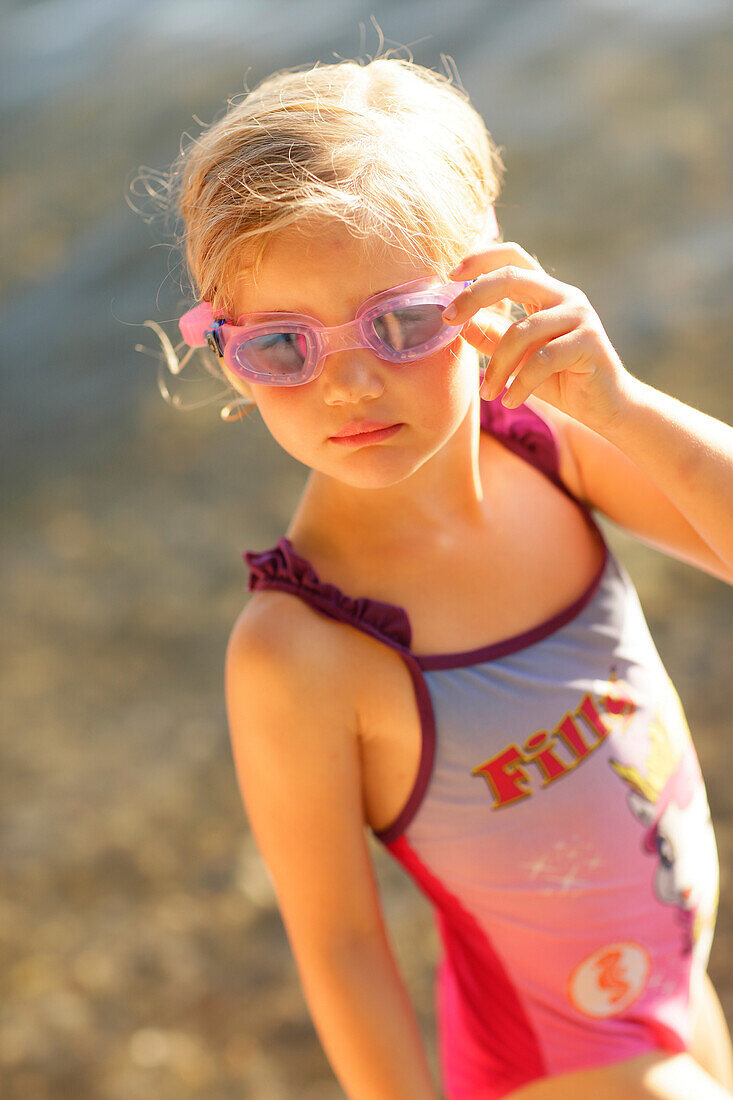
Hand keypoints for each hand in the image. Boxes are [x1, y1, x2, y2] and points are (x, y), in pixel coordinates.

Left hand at [442, 241, 638, 433]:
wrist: (604, 406)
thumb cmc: (559, 379)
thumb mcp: (517, 358)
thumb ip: (492, 337)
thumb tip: (459, 324)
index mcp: (546, 292)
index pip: (512, 257)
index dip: (480, 259)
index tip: (450, 276)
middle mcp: (564, 295)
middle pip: (512, 278)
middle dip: (474, 296)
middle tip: (448, 319)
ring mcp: (579, 314)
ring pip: (522, 330)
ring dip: (497, 365)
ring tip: (487, 393)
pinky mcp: (589, 340)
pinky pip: (542, 359)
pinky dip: (520, 383)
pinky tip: (510, 401)